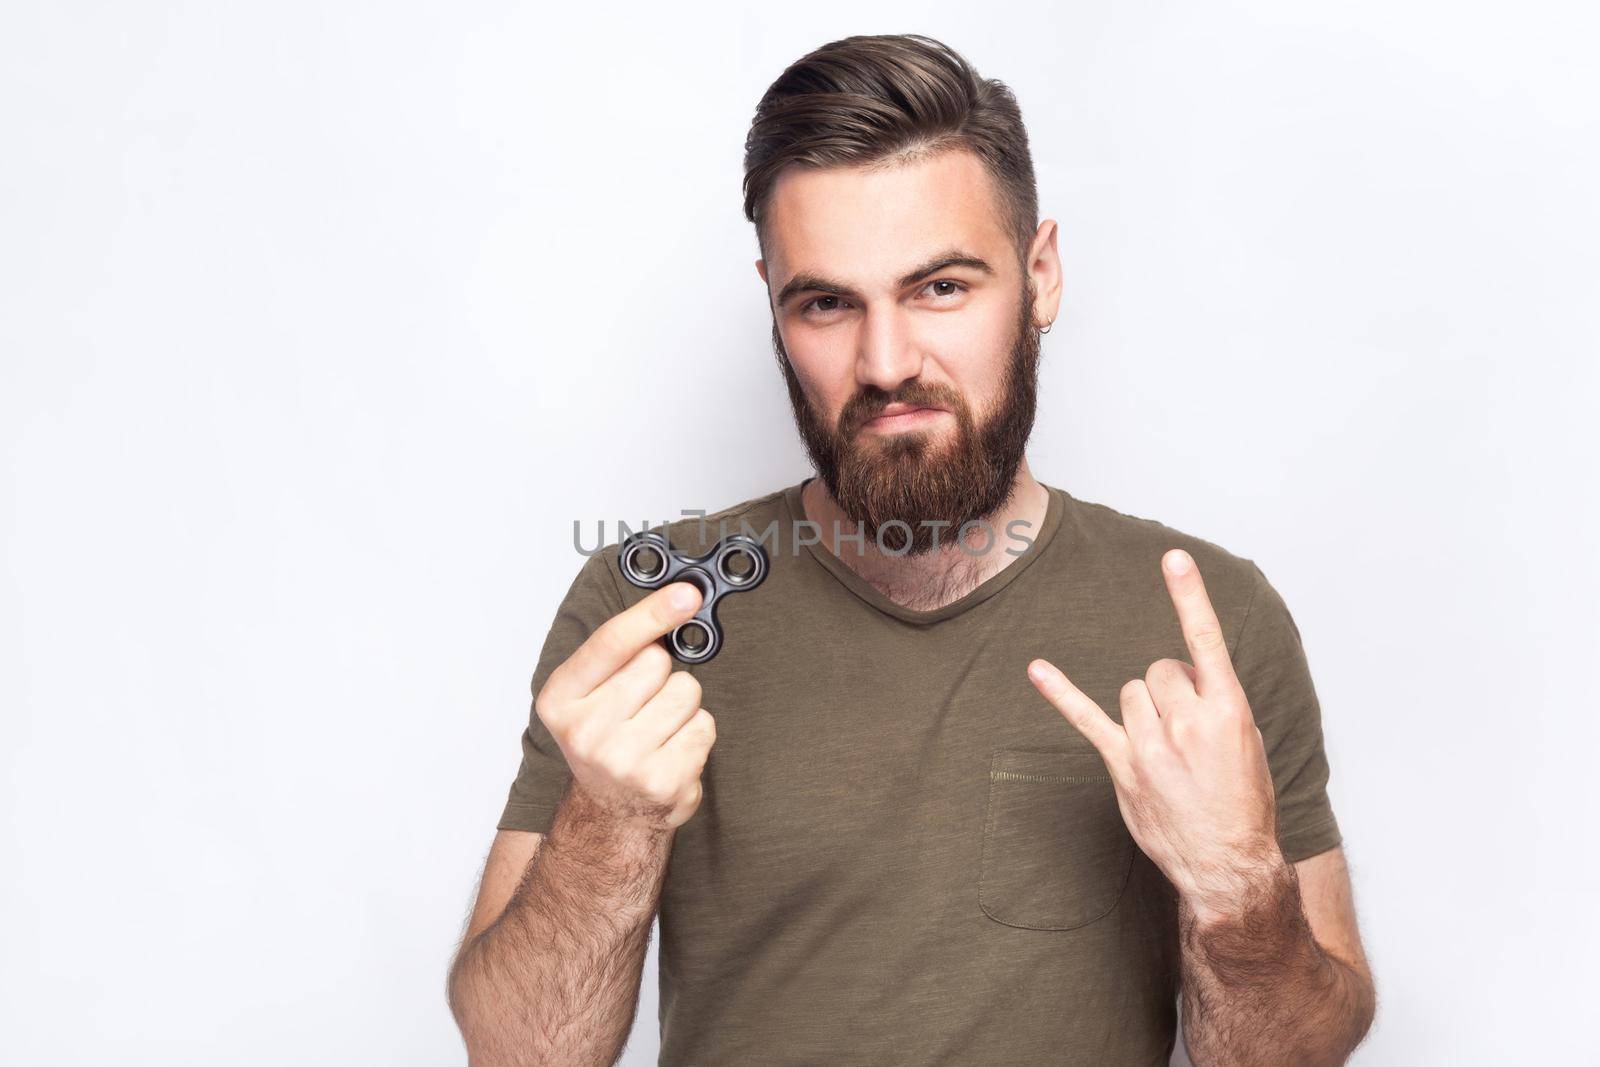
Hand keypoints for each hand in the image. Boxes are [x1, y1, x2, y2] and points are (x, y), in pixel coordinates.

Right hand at [535, 580, 715, 831]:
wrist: (611, 812)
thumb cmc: (606, 740)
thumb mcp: (589, 692)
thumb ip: (621, 649)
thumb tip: (678, 601)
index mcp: (561, 700)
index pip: (611, 643)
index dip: (652, 613)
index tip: (686, 594)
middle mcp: (586, 732)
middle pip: (657, 662)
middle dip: (661, 674)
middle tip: (644, 704)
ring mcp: (625, 760)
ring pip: (686, 691)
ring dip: (682, 705)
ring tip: (658, 730)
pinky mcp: (663, 781)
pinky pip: (704, 725)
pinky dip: (695, 734)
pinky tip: (672, 751)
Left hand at [1026, 548, 1282, 921]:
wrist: (1229, 864)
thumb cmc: (1242, 805)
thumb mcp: (1249, 746)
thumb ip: (1217, 704)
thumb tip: (1185, 682)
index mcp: (1229, 711)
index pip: (1206, 641)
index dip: (1189, 596)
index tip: (1172, 557)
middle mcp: (1188, 721)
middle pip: (1159, 669)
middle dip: (1169, 689)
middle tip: (1184, 730)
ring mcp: (1152, 744)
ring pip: (1131, 692)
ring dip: (1143, 709)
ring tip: (1164, 748)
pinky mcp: (1123, 766)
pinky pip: (1087, 718)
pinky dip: (1061, 693)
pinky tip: (1037, 671)